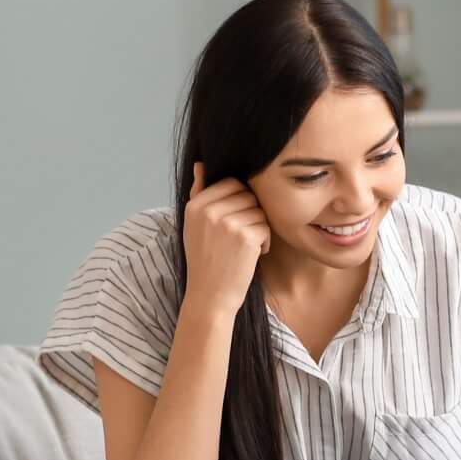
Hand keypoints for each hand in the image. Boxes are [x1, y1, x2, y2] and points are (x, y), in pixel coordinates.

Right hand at [181, 162, 270, 315]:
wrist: (210, 296)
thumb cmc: (205, 260)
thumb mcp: (194, 225)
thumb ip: (199, 193)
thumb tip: (201, 163)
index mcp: (195, 205)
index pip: (231, 182)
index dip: (239, 200)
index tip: (235, 221)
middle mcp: (210, 211)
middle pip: (248, 194)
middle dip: (251, 213)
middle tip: (242, 236)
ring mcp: (228, 223)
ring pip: (259, 210)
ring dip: (259, 228)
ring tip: (245, 247)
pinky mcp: (246, 237)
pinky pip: (266, 226)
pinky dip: (265, 241)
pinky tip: (253, 255)